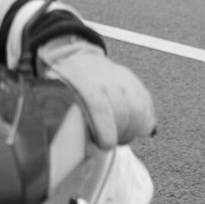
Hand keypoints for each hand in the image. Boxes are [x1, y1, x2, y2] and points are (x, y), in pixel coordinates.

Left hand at [40, 40, 155, 147]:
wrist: (77, 58)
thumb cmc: (66, 84)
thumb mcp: (57, 97)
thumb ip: (61, 116)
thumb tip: (65, 143)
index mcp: (85, 84)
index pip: (100, 107)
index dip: (106, 130)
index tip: (106, 145)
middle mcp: (107, 79)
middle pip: (124, 111)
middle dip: (122, 134)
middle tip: (113, 143)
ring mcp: (123, 79)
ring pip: (139, 108)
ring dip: (135, 128)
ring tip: (123, 137)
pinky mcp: (135, 82)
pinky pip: (147, 102)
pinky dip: (147, 119)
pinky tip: (141, 129)